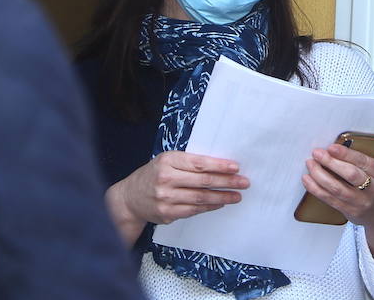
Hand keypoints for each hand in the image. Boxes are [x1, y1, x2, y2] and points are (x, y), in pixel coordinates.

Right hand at [105, 151, 247, 244]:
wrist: (130, 198)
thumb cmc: (153, 175)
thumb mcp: (167, 161)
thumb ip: (188, 163)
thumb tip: (219, 167)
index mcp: (167, 161)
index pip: (199, 163)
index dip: (219, 166)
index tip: (235, 167)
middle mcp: (166, 179)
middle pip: (203, 181)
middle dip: (226, 182)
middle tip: (243, 182)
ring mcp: (166, 198)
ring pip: (201, 198)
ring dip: (222, 197)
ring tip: (237, 196)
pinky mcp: (167, 213)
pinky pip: (194, 210)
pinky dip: (209, 207)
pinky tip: (220, 203)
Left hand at [302, 144, 373, 231]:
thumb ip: (364, 161)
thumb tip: (337, 148)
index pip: (364, 161)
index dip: (346, 154)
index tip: (331, 147)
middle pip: (350, 175)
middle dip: (331, 162)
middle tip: (317, 153)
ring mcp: (363, 203)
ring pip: (337, 189)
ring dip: (320, 175)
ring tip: (310, 164)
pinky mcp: (351, 212)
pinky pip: (330, 200)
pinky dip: (316, 189)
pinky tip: (308, 180)